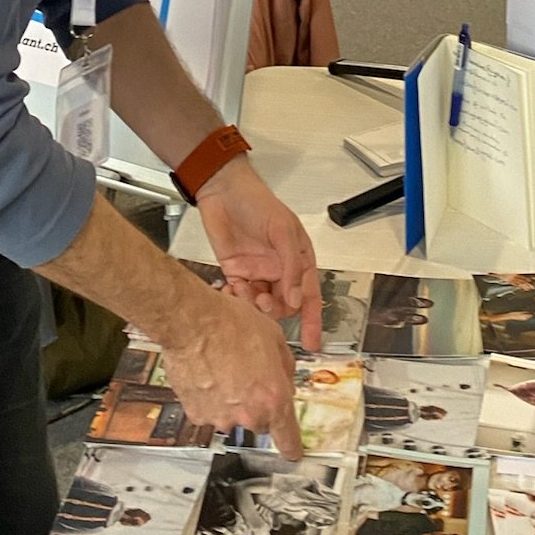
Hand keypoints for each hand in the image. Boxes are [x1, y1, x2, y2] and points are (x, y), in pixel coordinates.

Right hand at [158, 281, 303, 458]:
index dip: (292, 447)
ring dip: (230, 399)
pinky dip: (209, 397)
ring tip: (223, 367)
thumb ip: (285, 366)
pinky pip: (209, 411)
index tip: (293, 452)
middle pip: (259, 422)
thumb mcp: (274, 336)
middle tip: (246, 374)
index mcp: (273, 398)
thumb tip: (284, 378)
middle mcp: (248, 414)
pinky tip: (207, 372)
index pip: (288, 438)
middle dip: (256, 404)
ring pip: (232, 415)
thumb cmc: (231, 323)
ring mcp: (220, 417)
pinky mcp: (196, 414)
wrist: (192, 321)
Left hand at [197, 157, 321, 351]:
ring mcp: (257, 273)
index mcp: (298, 259)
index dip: (312, 320)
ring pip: (261, 304)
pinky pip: (240, 296)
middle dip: (276, 310)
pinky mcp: (236, 273)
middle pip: (284, 304)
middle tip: (265, 301)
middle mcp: (279, 269)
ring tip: (247, 291)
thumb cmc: (258, 202)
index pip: (309, 296)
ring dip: (255, 305)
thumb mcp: (283, 230)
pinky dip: (236, 298)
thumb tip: (296, 301)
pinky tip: (232, 289)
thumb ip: (291, 267)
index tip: (312, 343)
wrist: (222, 191)